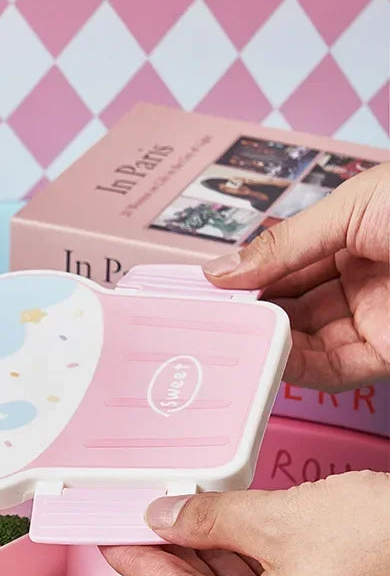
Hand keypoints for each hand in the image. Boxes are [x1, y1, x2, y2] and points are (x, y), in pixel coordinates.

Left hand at [101, 471, 389, 575]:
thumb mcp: (283, 519)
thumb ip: (211, 519)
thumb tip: (162, 516)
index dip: (138, 565)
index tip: (110, 538)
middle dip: (169, 565)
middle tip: (139, 524)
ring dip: (206, 567)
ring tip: (177, 522)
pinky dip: (243, 574)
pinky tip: (226, 539)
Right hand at [202, 163, 389, 391]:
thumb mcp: (351, 208)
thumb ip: (283, 245)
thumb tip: (219, 271)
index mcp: (350, 232)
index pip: (281, 262)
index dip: (243, 276)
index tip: (203, 290)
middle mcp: (357, 276)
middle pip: (287, 303)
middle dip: (246, 312)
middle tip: (203, 321)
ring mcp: (371, 317)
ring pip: (302, 339)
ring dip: (264, 343)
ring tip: (226, 341)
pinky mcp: (386, 354)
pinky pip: (330, 367)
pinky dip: (294, 367)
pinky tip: (266, 358)